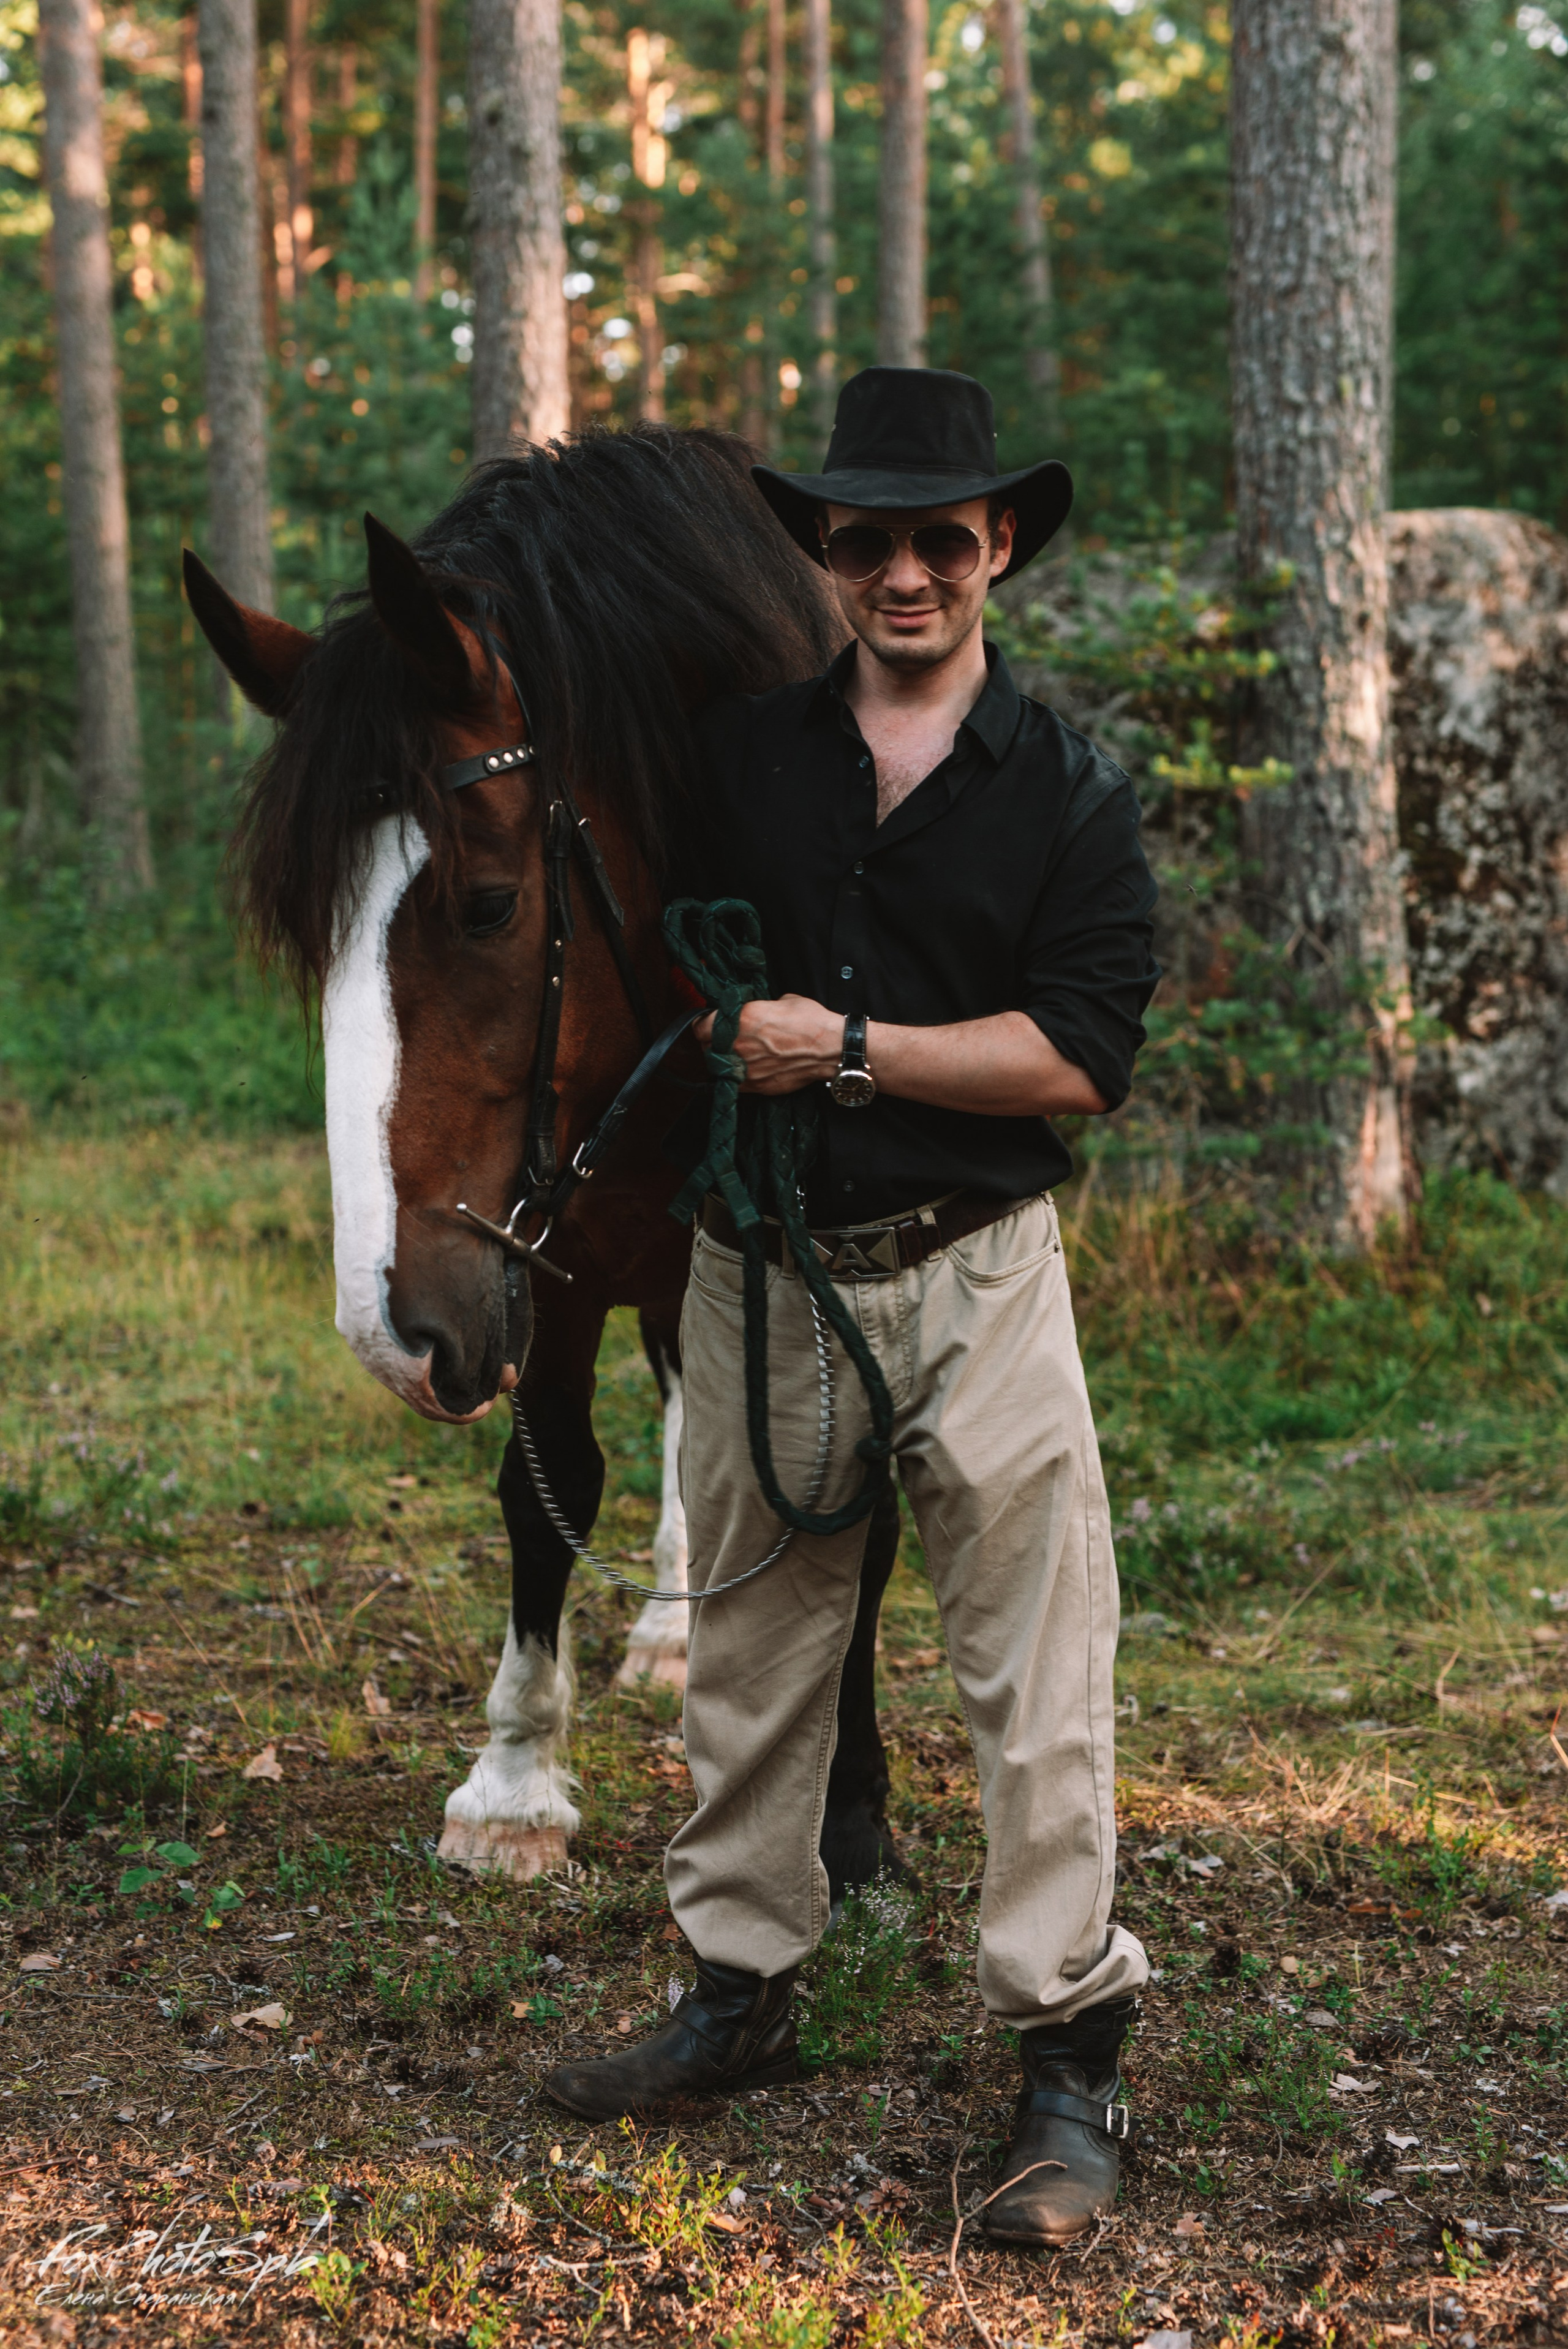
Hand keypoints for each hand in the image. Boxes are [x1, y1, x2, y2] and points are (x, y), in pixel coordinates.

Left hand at [693, 995, 842, 1094]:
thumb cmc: (810, 1021)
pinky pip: (734, 1082)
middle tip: (725, 1039)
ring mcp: (745, 1068)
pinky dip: (737, 1076)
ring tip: (737, 1055)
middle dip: (713, 1043)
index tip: (710, 1024)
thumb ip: (760, 1007)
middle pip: (706, 1048)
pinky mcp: (756, 1086)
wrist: (831, 1049)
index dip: (705, 1024)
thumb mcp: (782, 1000)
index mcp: (741, 1019)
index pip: (700, 1026)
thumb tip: (756, 1011)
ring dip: (723, 1061)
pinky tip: (748, 1069)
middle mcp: (737, 1045)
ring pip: (718, 1067)